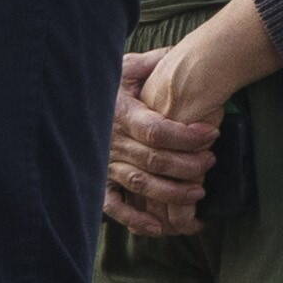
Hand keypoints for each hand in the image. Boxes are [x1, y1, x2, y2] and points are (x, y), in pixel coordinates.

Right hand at [103, 48, 222, 238]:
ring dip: (171, 192)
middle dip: (187, 164)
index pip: (155, 129)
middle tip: (211, 162)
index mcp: (119, 112)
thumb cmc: (108, 83)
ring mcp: (103, 164)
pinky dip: (134, 219)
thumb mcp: (128, 66)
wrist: (69, 100)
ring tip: (199, 191)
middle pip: (153, 159)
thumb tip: (182, 55)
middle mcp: (110, 141)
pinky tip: (158, 227)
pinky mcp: (97, 183)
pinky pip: (113, 206)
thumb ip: (154, 62)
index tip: (212, 135)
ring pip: (140, 184)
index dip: (185, 136)